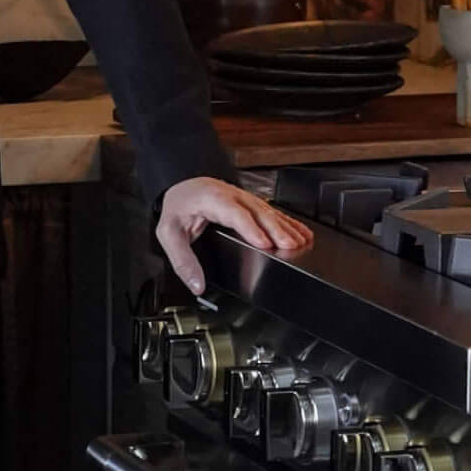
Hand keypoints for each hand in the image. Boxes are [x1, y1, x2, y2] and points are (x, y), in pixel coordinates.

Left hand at [157, 177, 312, 293]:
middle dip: (276, 229)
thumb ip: (182, 260)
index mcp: (211, 199)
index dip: (251, 228)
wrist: (180, 185)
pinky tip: (301, 233)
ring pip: (269, 210)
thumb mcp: (169, 234)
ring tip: (301, 242)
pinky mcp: (250, 202)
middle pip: (258, 211)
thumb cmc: (177, 207)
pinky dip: (289, 222)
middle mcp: (231, 195)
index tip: (264, 242)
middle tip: (290, 245)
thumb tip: (196, 284)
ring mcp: (243, 197)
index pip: (234, 213)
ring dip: (286, 226)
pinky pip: (272, 211)